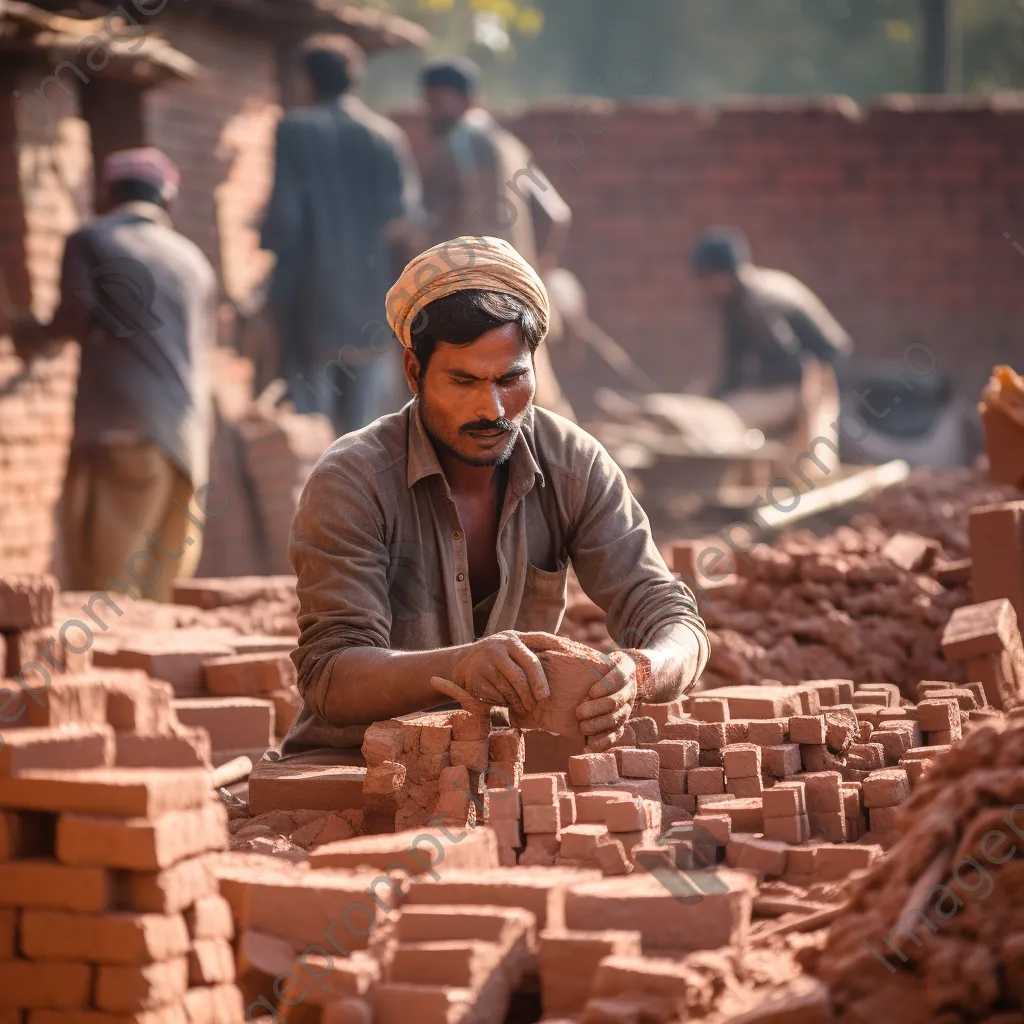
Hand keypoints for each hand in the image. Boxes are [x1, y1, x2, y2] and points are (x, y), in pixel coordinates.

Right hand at [430, 631, 549, 718]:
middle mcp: (496, 648)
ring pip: (509, 690)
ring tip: (525, 708)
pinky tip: (507, 703)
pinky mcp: (475, 680)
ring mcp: (484, 664)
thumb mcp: (515, 643)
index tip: (545, 695)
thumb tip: (570, 645)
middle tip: (538, 704)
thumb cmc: (498, 655)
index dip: (540, 680)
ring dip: (519, 702)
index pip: (531, 660)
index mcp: (511, 639)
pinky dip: (505, 703)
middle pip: (520, 677)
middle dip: (531, 694)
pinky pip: (497, 697)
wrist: (461, 663)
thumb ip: (536, 643)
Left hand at [575, 650, 636, 751]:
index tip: (591, 691)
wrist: (628, 678)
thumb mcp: (600, 654)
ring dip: (599, 725)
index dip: (606, 685)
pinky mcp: (621, 723)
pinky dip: (603, 742)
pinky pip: (616, 735)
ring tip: (582, 728)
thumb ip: (585, 652)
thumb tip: (556, 645)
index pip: (619, 676)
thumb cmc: (603, 664)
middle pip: (616, 702)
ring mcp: (627, 709)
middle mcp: (629, 691)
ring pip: (616, 720)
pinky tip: (589, 746)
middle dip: (597, 708)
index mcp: (626, 670)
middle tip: (579, 712)